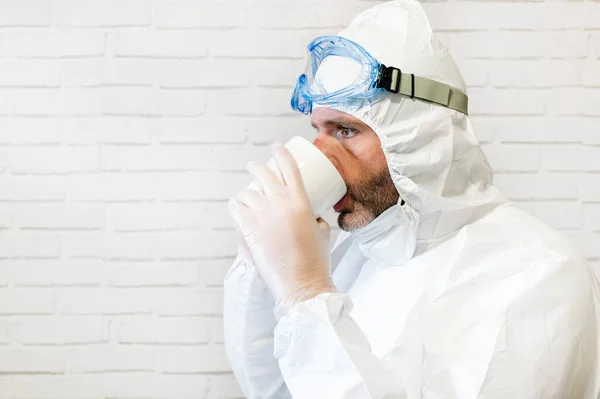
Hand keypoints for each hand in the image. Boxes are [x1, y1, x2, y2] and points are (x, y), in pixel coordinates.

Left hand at [229, 142, 334, 314]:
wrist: (301, 284)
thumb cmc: (315, 262)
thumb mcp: (323, 234)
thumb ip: (317, 221)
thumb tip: (314, 219)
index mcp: (301, 202)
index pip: (290, 167)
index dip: (281, 152)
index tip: (275, 146)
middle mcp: (280, 204)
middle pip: (263, 173)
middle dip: (257, 167)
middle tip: (254, 167)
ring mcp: (262, 215)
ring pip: (247, 192)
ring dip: (246, 193)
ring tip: (247, 198)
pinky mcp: (248, 229)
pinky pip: (236, 209)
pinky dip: (237, 208)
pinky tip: (238, 210)